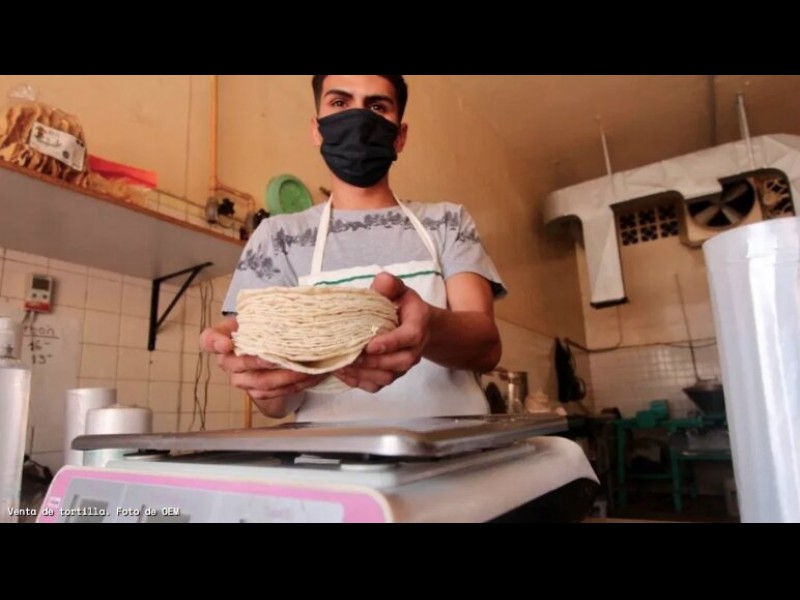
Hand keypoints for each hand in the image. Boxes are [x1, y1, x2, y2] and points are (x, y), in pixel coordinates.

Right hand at [199, 317, 325, 416]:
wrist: (270, 352)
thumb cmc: (265, 329)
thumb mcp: (262, 316)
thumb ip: (268, 311)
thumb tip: (293, 303)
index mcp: (225, 337)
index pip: (209, 339)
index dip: (214, 342)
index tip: (226, 343)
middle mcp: (229, 361)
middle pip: (239, 364)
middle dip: (261, 361)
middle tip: (280, 357)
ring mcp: (242, 379)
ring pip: (261, 382)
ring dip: (286, 377)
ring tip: (306, 368)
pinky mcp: (257, 392)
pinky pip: (275, 393)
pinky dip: (295, 385)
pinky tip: (312, 376)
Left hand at [335, 272, 431, 392]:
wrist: (413, 324)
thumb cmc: (403, 305)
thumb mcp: (399, 290)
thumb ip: (391, 284)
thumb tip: (382, 280)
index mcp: (417, 325)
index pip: (409, 337)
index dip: (391, 343)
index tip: (370, 346)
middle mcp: (414, 349)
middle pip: (399, 362)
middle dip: (374, 362)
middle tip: (350, 356)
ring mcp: (402, 366)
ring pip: (387, 377)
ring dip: (363, 374)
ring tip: (340, 365)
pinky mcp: (391, 375)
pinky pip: (376, 386)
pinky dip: (359, 382)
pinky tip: (342, 373)